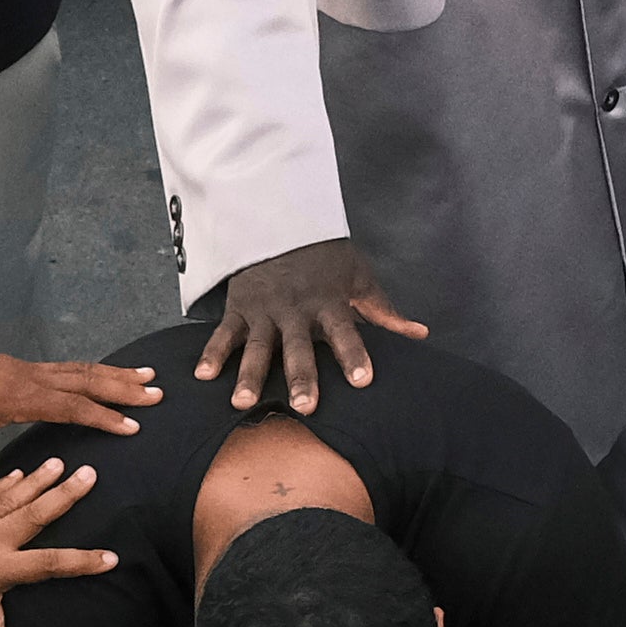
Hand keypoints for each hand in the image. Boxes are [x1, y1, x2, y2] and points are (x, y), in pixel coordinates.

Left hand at [0, 344, 157, 496]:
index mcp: (21, 398)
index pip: (71, 407)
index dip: (102, 416)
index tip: (132, 426)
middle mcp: (33, 380)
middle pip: (87, 381)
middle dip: (123, 388)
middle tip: (157, 392)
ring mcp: (31, 370)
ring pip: (82, 369)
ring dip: (115, 374)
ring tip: (146, 375)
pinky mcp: (26, 367)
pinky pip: (69, 366)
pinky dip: (94, 370)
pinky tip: (107, 374)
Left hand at [0, 457, 114, 626]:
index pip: (50, 562)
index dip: (83, 562)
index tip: (111, 558)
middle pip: (30, 514)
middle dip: (63, 494)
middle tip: (89, 474)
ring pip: (4, 500)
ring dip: (33, 480)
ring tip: (58, 462)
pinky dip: (0, 486)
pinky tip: (18, 473)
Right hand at [201, 238, 425, 416]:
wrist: (279, 219)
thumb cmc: (326, 256)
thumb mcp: (359, 278)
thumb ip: (385, 312)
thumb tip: (420, 334)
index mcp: (328, 302)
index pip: (344, 333)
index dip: (353, 355)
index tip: (363, 381)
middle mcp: (295, 309)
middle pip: (298, 348)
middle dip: (300, 377)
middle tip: (304, 407)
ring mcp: (264, 310)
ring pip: (258, 347)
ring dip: (250, 375)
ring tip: (243, 403)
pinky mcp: (238, 308)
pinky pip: (224, 333)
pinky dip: (213, 354)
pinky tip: (204, 377)